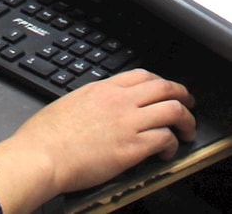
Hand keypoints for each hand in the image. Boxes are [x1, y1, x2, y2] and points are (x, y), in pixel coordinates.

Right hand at [0, 70, 196, 211]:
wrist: (42, 156)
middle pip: (164, 88)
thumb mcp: (69, 103)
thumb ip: (90, 102)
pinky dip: (172, 145)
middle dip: (182, 95)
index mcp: (103, 89)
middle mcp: (119, 101)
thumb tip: (98, 107)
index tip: (166, 89)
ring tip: (187, 130)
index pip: (142, 76)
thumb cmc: (45, 136)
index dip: (161, 82)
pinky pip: (164, 139)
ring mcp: (128, 123)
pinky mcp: (132, 148)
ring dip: (186, 120)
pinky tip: (168, 152)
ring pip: (172, 111)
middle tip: (189, 105)